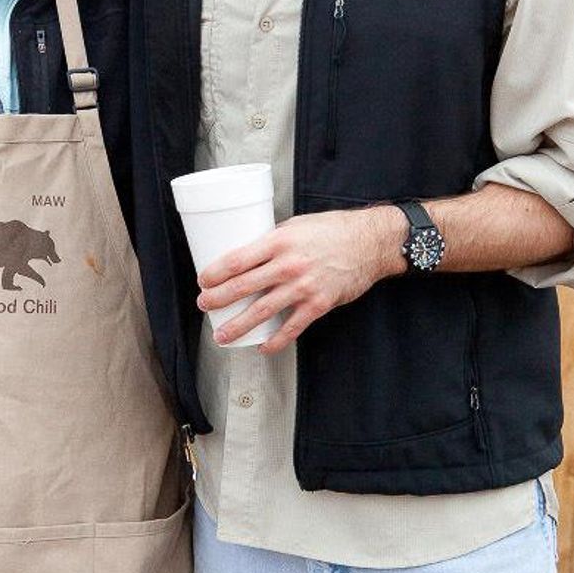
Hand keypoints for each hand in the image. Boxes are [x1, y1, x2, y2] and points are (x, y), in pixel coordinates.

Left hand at [197, 206, 402, 353]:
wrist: (370, 242)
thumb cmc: (333, 230)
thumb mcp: (297, 225)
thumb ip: (274, 241)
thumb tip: (250, 255)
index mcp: (279, 241)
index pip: (238, 259)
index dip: (216, 272)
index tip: (203, 280)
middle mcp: (289, 264)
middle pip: (244, 286)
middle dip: (219, 299)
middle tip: (204, 306)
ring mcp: (304, 287)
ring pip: (263, 311)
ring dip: (239, 325)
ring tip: (222, 336)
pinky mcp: (319, 304)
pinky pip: (292, 327)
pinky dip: (276, 340)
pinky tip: (263, 347)